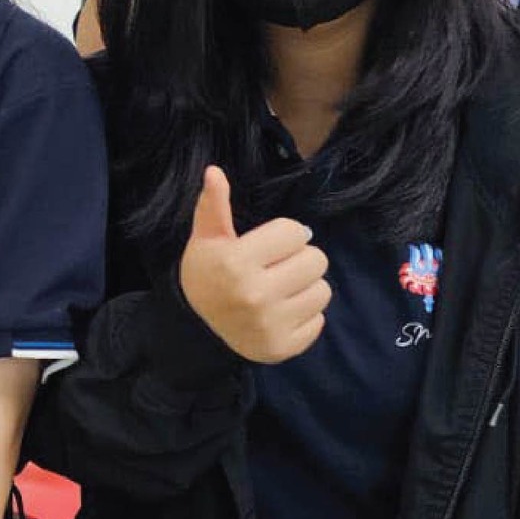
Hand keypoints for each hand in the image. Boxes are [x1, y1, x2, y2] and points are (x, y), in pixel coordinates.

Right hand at [177, 166, 329, 363]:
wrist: (196, 329)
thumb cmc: (207, 275)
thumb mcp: (206, 240)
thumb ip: (213, 206)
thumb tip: (214, 171)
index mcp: (236, 263)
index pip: (294, 232)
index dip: (283, 236)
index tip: (267, 247)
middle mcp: (255, 294)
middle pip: (316, 260)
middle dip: (299, 260)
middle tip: (277, 269)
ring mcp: (271, 324)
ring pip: (323, 291)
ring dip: (305, 288)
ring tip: (282, 292)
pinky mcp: (283, 347)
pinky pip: (319, 320)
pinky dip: (305, 316)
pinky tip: (282, 314)